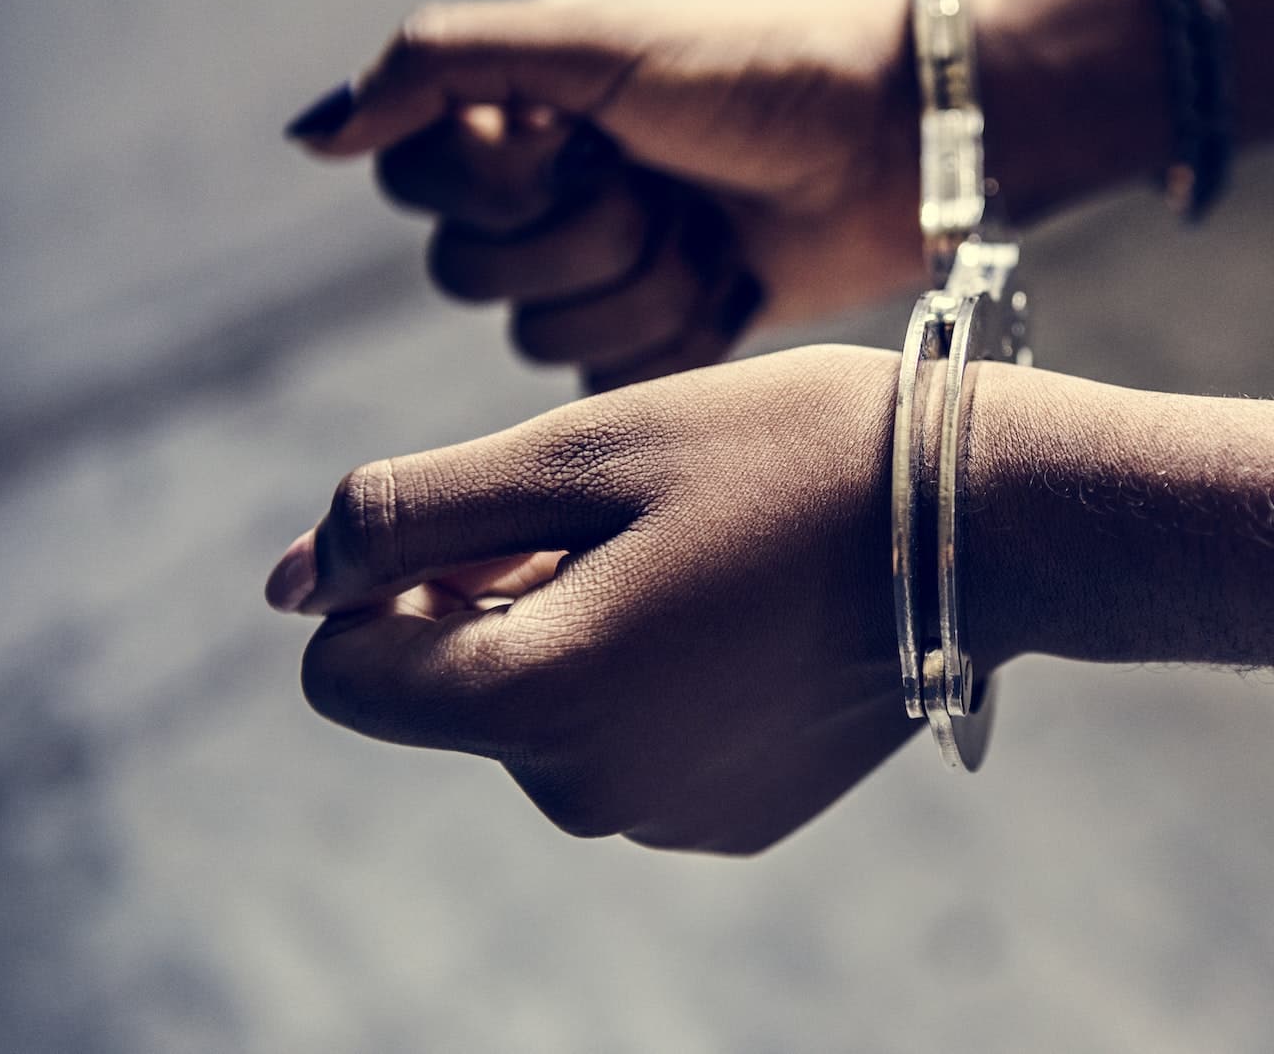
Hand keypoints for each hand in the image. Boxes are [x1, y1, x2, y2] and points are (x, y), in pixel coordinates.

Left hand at [263, 345, 922, 853]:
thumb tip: (288, 585)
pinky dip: (655, 679)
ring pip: (548, 717)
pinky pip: (633, 748)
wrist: (985, 518)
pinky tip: (747, 611)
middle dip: (498, 599)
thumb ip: (408, 516)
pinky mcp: (738, 820)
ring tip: (703, 556)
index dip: (391, 580)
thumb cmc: (782, 456)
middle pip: (456, 692)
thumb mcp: (580, 452)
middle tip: (631, 516)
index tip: (498, 516)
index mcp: (538, 701)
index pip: (344, 673)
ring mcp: (672, 821)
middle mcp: (590, 796)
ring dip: (581, 633)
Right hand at [288, 0, 925, 390]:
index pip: (417, 185)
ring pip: (544, 337)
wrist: (901, 142)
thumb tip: (307, 136)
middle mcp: (548, 195)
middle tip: (670, 182)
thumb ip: (438, 65)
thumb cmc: (757, 69)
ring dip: (645, 281)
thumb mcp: (592, 39)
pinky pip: (610, 383)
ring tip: (716, 229)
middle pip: (472, 273)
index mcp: (518, 114)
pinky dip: (679, 335)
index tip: (577, 141)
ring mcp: (606, 273)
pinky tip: (734, 284)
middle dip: (588, 233)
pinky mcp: (663, 341)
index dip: (495, 182)